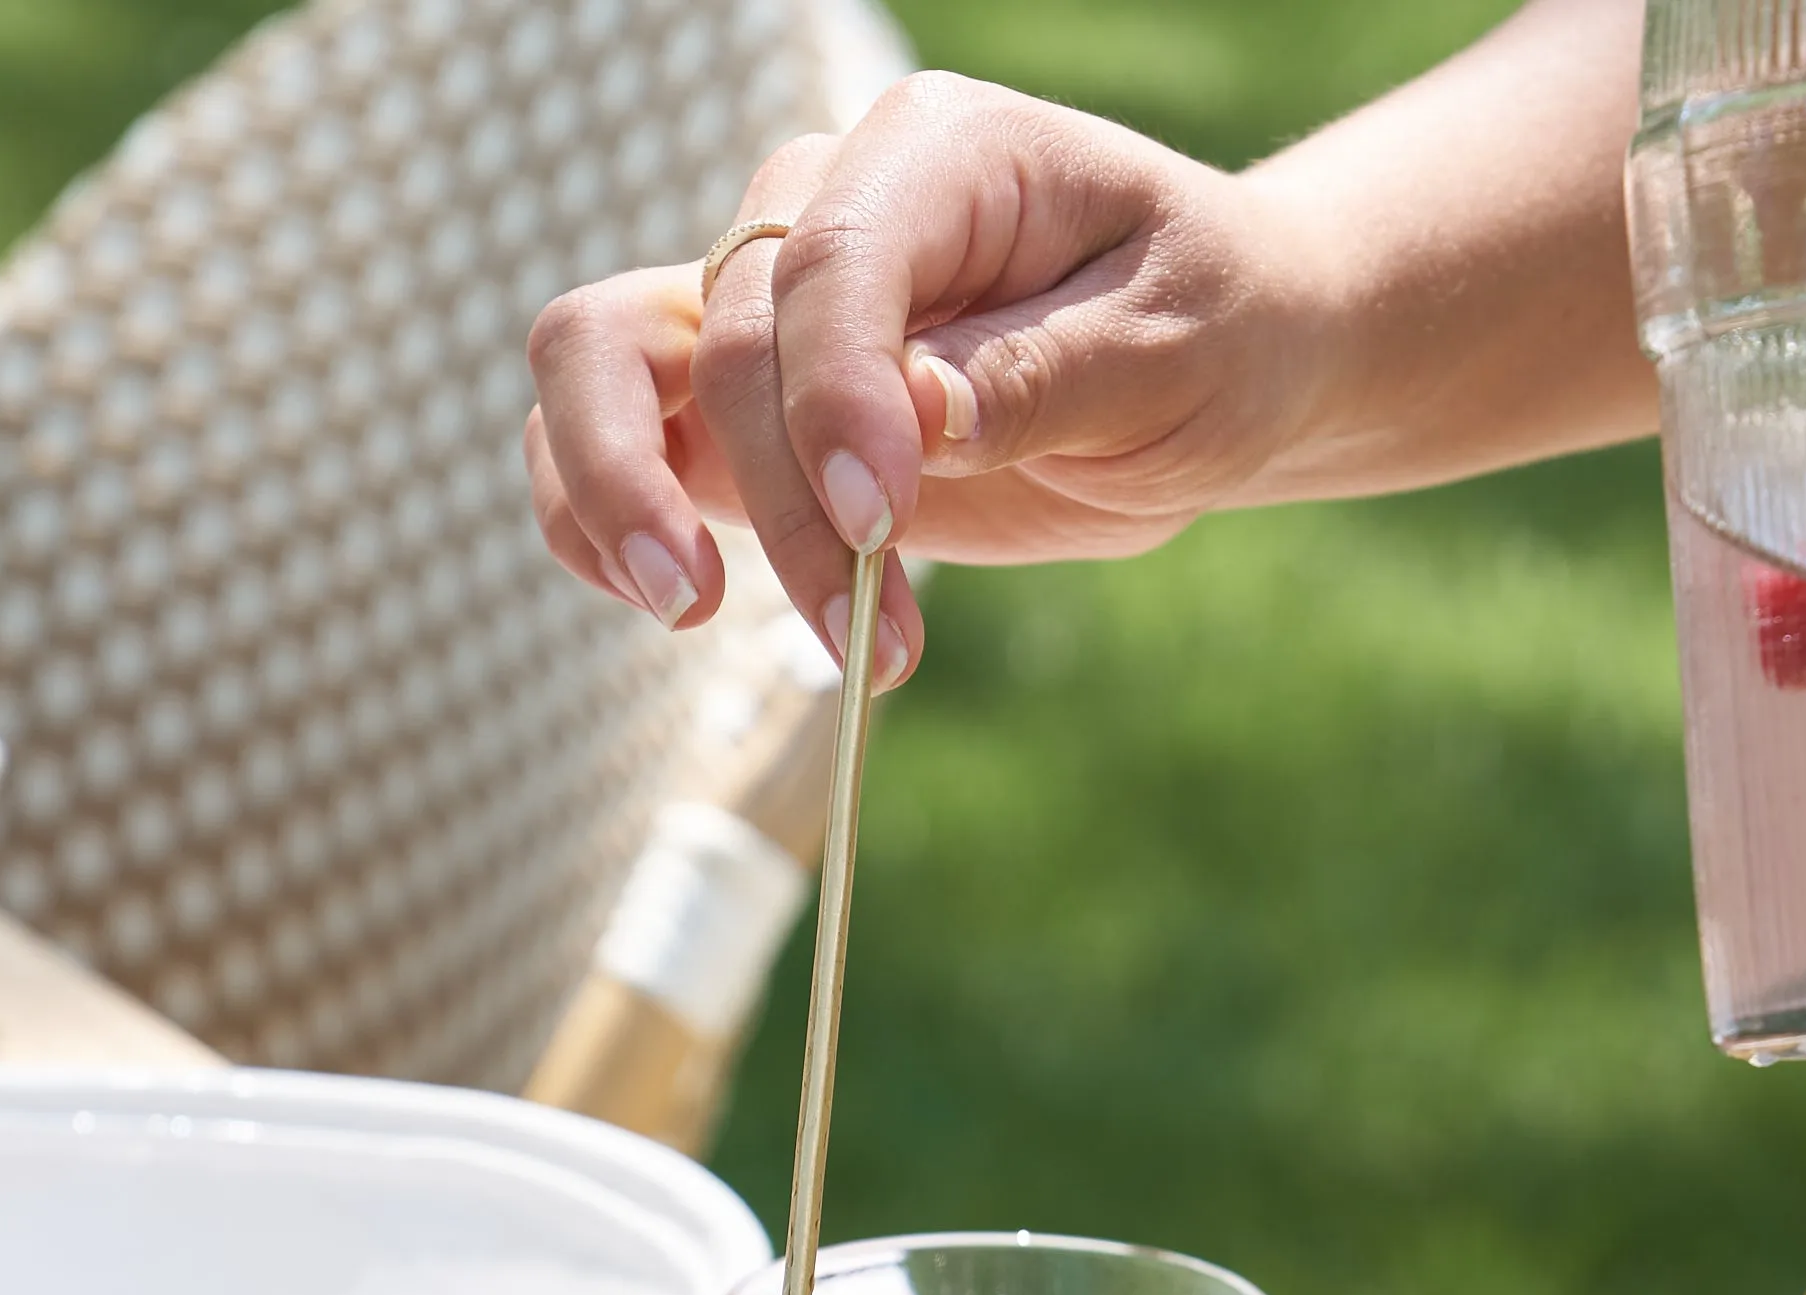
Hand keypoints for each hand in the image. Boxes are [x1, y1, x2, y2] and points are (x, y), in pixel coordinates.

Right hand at [524, 73, 1321, 682]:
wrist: (1208, 362)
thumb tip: (912, 416)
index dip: (830, 398)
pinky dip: (597, 519)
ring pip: (599, 360)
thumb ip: (1038, 374)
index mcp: (935, 154)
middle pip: (718, 336)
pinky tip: (672, 601)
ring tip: (691, 609)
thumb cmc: (1207, 330)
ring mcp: (759, 306)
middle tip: (856, 630)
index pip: (827, 260)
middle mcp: (818, 207)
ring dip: (623, 495)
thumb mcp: (1169, 348)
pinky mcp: (737, 410)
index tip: (884, 523)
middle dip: (779, 501)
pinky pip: (609, 440)